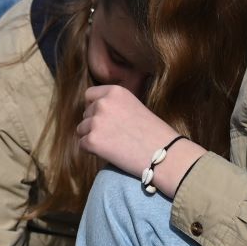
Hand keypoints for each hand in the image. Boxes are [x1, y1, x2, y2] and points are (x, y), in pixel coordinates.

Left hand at [78, 85, 201, 194]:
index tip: (104, 118)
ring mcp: (96, 122)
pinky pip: (82, 145)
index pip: (89, 95)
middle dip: (94, 124)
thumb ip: (114, 106)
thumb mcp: (135, 107)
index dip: (94, 108)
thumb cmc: (154, 133)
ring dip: (92, 137)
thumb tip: (94, 112)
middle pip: (85, 114)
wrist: (164, 154)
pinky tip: (110, 152)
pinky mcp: (92, 141)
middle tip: (114, 136)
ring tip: (114, 145)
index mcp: (115, 91)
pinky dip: (92, 151)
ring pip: (81, 130)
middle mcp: (103, 103)